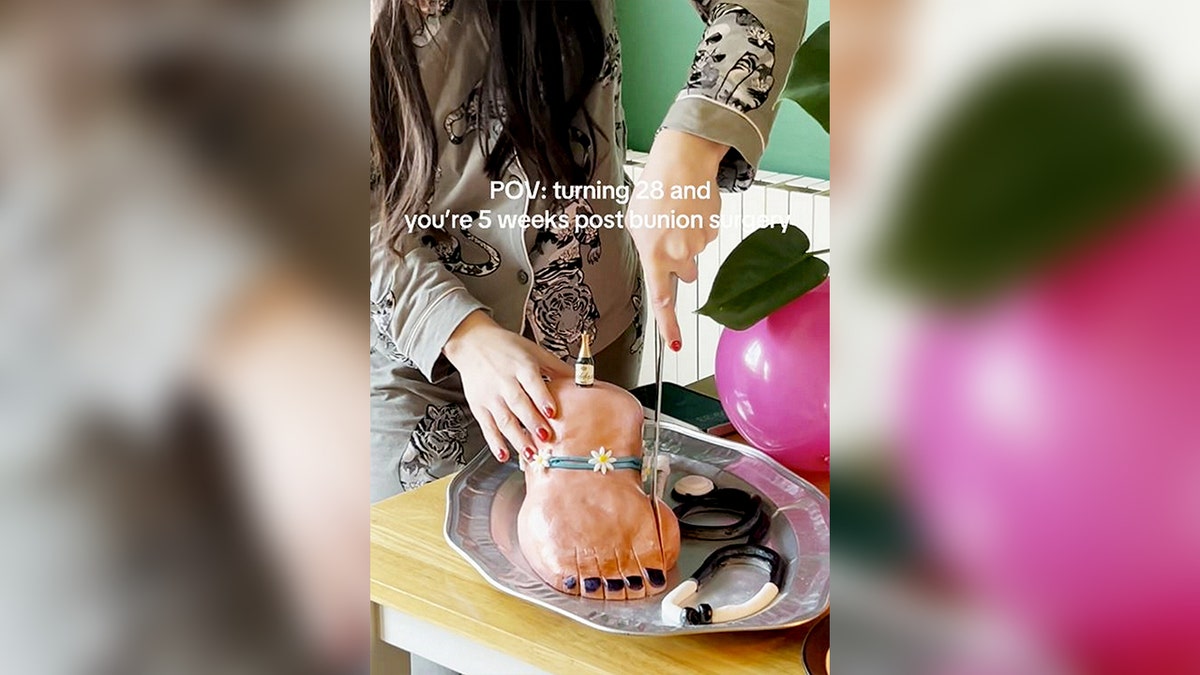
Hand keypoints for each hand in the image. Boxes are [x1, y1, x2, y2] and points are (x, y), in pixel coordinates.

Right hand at [443, 311, 572, 460]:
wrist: (472, 342)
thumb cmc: (506, 347)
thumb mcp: (534, 351)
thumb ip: (556, 367)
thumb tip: (582, 380)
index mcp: (521, 366)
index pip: (532, 383)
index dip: (542, 398)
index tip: (552, 413)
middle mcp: (504, 381)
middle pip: (518, 404)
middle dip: (532, 422)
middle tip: (545, 438)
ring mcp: (490, 395)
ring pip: (504, 419)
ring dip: (516, 438)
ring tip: (529, 452)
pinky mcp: (478, 406)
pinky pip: (487, 427)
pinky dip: (494, 442)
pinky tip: (503, 454)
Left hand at [626, 130, 725, 350]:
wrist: (681, 163)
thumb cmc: (655, 190)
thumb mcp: (636, 223)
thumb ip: (646, 249)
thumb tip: (657, 263)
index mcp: (654, 255)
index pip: (662, 300)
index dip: (670, 327)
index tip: (676, 345)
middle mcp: (679, 254)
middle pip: (685, 275)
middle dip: (679, 262)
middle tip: (670, 235)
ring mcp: (698, 243)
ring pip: (695, 255)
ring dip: (688, 241)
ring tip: (677, 215)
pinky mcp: (713, 230)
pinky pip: (706, 237)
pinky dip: (699, 226)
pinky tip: (690, 208)